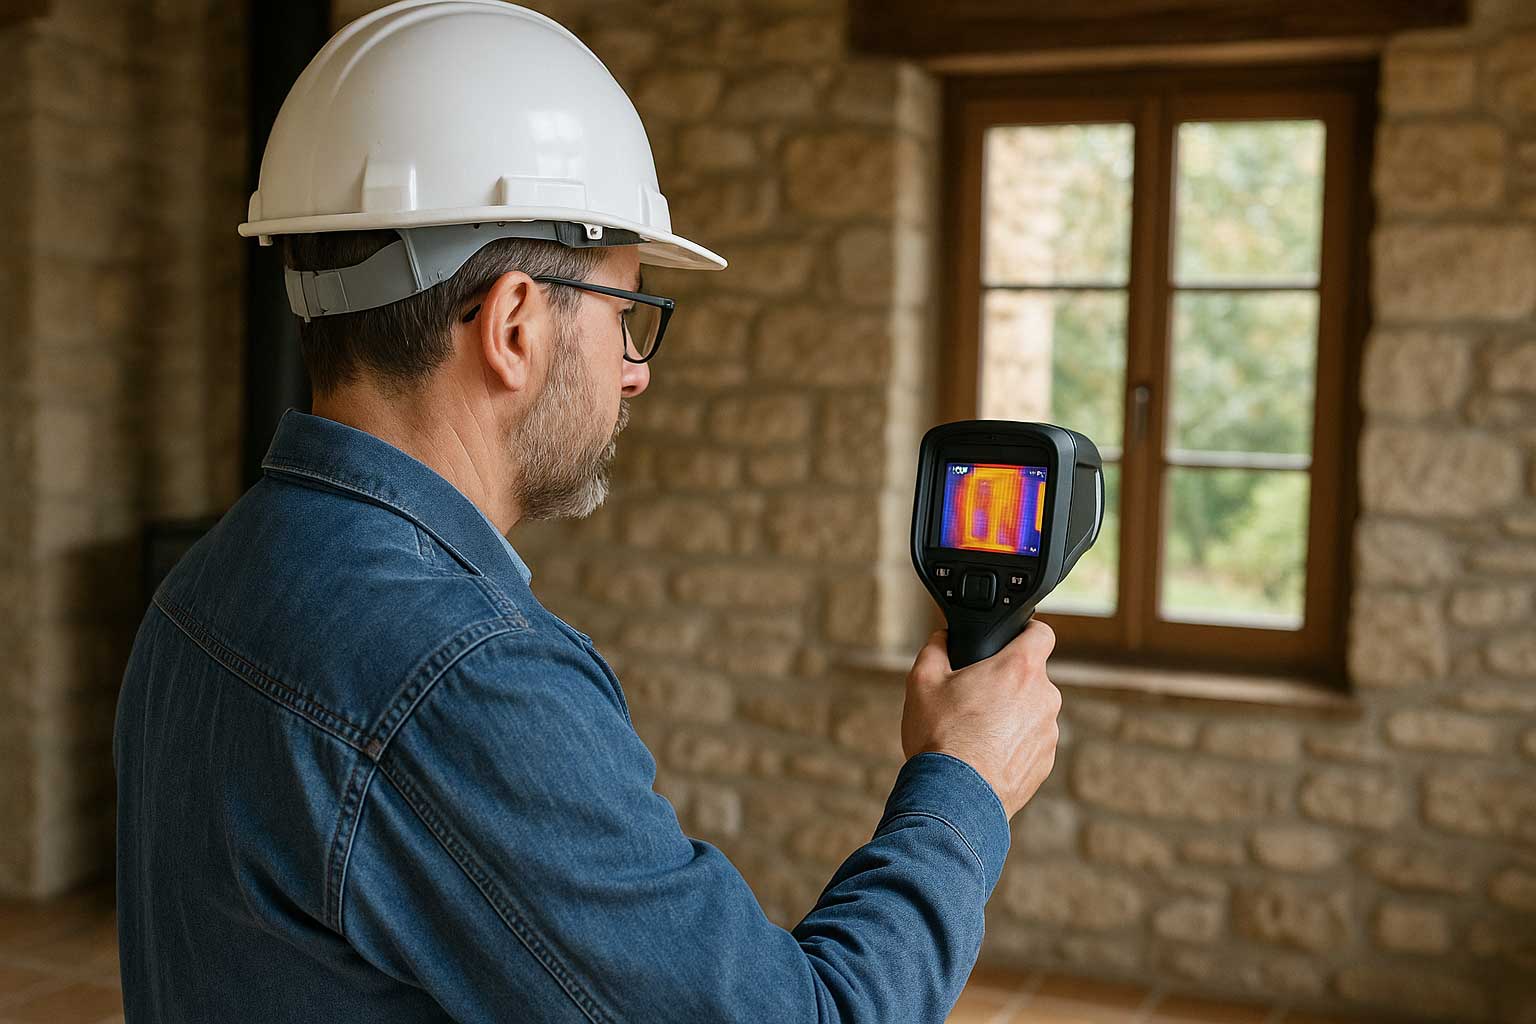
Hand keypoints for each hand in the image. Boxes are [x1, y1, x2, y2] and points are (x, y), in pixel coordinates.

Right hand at [899, 621, 1060, 819]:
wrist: (954, 796)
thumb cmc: (940, 736)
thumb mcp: (922, 681)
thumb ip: (935, 648)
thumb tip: (942, 638)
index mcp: (1019, 669)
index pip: (1041, 633)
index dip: (1026, 632)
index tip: (1010, 641)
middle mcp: (1044, 697)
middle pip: (1031, 677)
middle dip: (1007, 682)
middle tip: (974, 696)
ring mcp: (1049, 733)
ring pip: (1031, 712)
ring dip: (1011, 716)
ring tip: (976, 733)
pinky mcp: (1045, 763)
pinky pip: (1031, 743)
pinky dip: (1012, 745)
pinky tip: (984, 756)